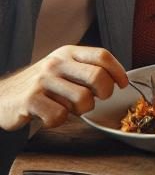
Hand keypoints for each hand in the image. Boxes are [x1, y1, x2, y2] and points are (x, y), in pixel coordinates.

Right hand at [0, 46, 127, 130]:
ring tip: (68, 107)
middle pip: (98, 77)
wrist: (2, 97)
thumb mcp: (63, 69)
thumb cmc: (40, 86)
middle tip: (96, 99)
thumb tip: (118, 79)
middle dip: (104, 94)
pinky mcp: (30, 100)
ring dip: (80, 110)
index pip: (102, 56)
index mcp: (67, 53)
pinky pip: (60, 115)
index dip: (118, 71)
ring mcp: (42, 81)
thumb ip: (86, 69)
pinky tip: (49, 115)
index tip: (122, 84)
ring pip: (82, 99)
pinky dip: (58, 121)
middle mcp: (56, 63)